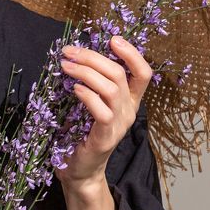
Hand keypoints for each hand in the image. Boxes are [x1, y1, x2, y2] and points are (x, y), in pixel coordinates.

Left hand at [56, 35, 152, 187]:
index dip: (132, 53)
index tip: (113, 39)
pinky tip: (74, 89)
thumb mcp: (89, 104)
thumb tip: (75, 55)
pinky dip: (87, 96)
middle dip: (93, 57)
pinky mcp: (106, 137)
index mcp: (129, 101)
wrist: (78, 170)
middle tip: (69, 51)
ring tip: (66, 66)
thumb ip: (91, 83)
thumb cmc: (80, 134)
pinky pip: (102, 111)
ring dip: (86, 72)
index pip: (143, 73)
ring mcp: (119, 125)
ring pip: (111, 88)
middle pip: (120, 74)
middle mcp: (128, 111)